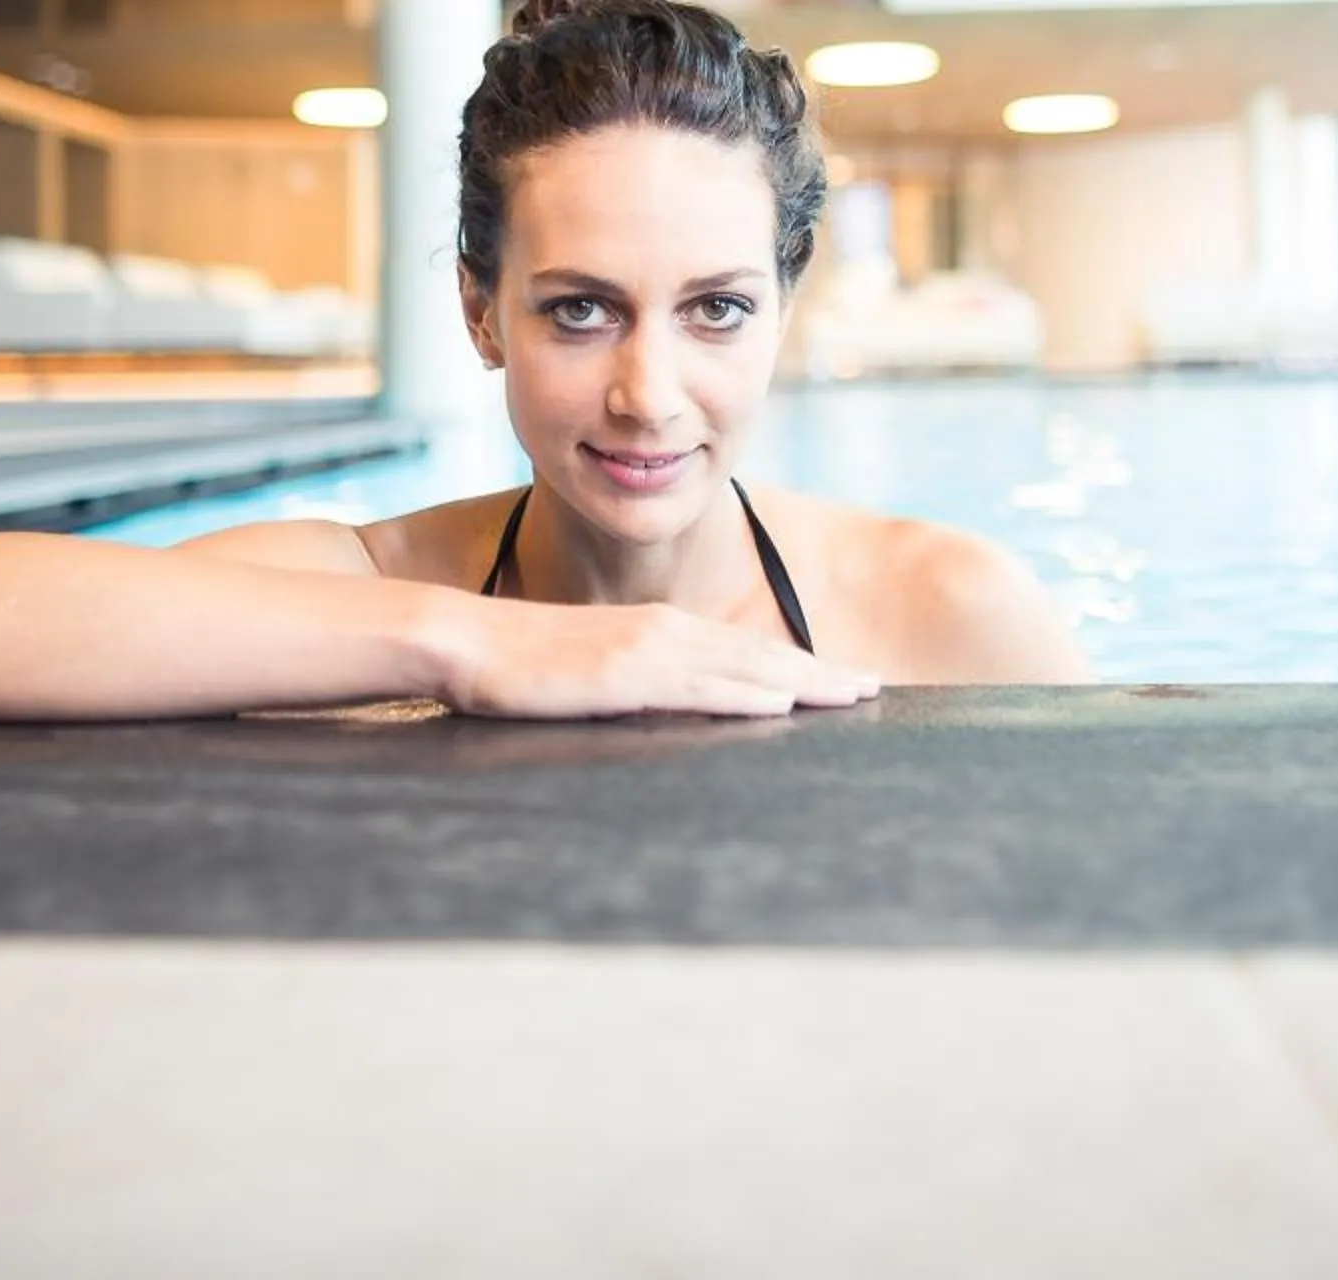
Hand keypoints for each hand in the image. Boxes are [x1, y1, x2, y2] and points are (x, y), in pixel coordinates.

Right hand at [432, 596, 882, 720]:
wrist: (464, 641)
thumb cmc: (517, 663)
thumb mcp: (590, 672)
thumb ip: (633, 684)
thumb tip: (664, 707)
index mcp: (657, 630)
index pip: (743, 651)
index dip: (797, 664)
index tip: (841, 679)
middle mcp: (664, 632)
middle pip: (759, 654)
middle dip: (820, 671)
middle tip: (874, 686)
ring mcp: (648, 649)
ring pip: (744, 665)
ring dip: (803, 679)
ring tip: (852, 693)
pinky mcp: (625, 672)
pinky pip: (700, 684)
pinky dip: (748, 691)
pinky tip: (783, 700)